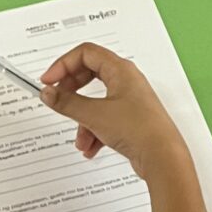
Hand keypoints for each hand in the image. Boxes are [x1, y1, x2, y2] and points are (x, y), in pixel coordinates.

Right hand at [40, 43, 189, 182]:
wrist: (162, 157)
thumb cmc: (140, 129)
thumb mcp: (93, 115)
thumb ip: (67, 102)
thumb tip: (49, 93)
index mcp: (120, 70)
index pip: (85, 53)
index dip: (63, 65)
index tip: (48, 81)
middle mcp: (126, 81)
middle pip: (89, 75)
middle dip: (71, 91)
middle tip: (57, 100)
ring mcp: (128, 100)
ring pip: (95, 102)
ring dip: (82, 120)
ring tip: (80, 138)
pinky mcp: (129, 118)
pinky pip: (104, 119)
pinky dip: (93, 131)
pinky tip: (90, 147)